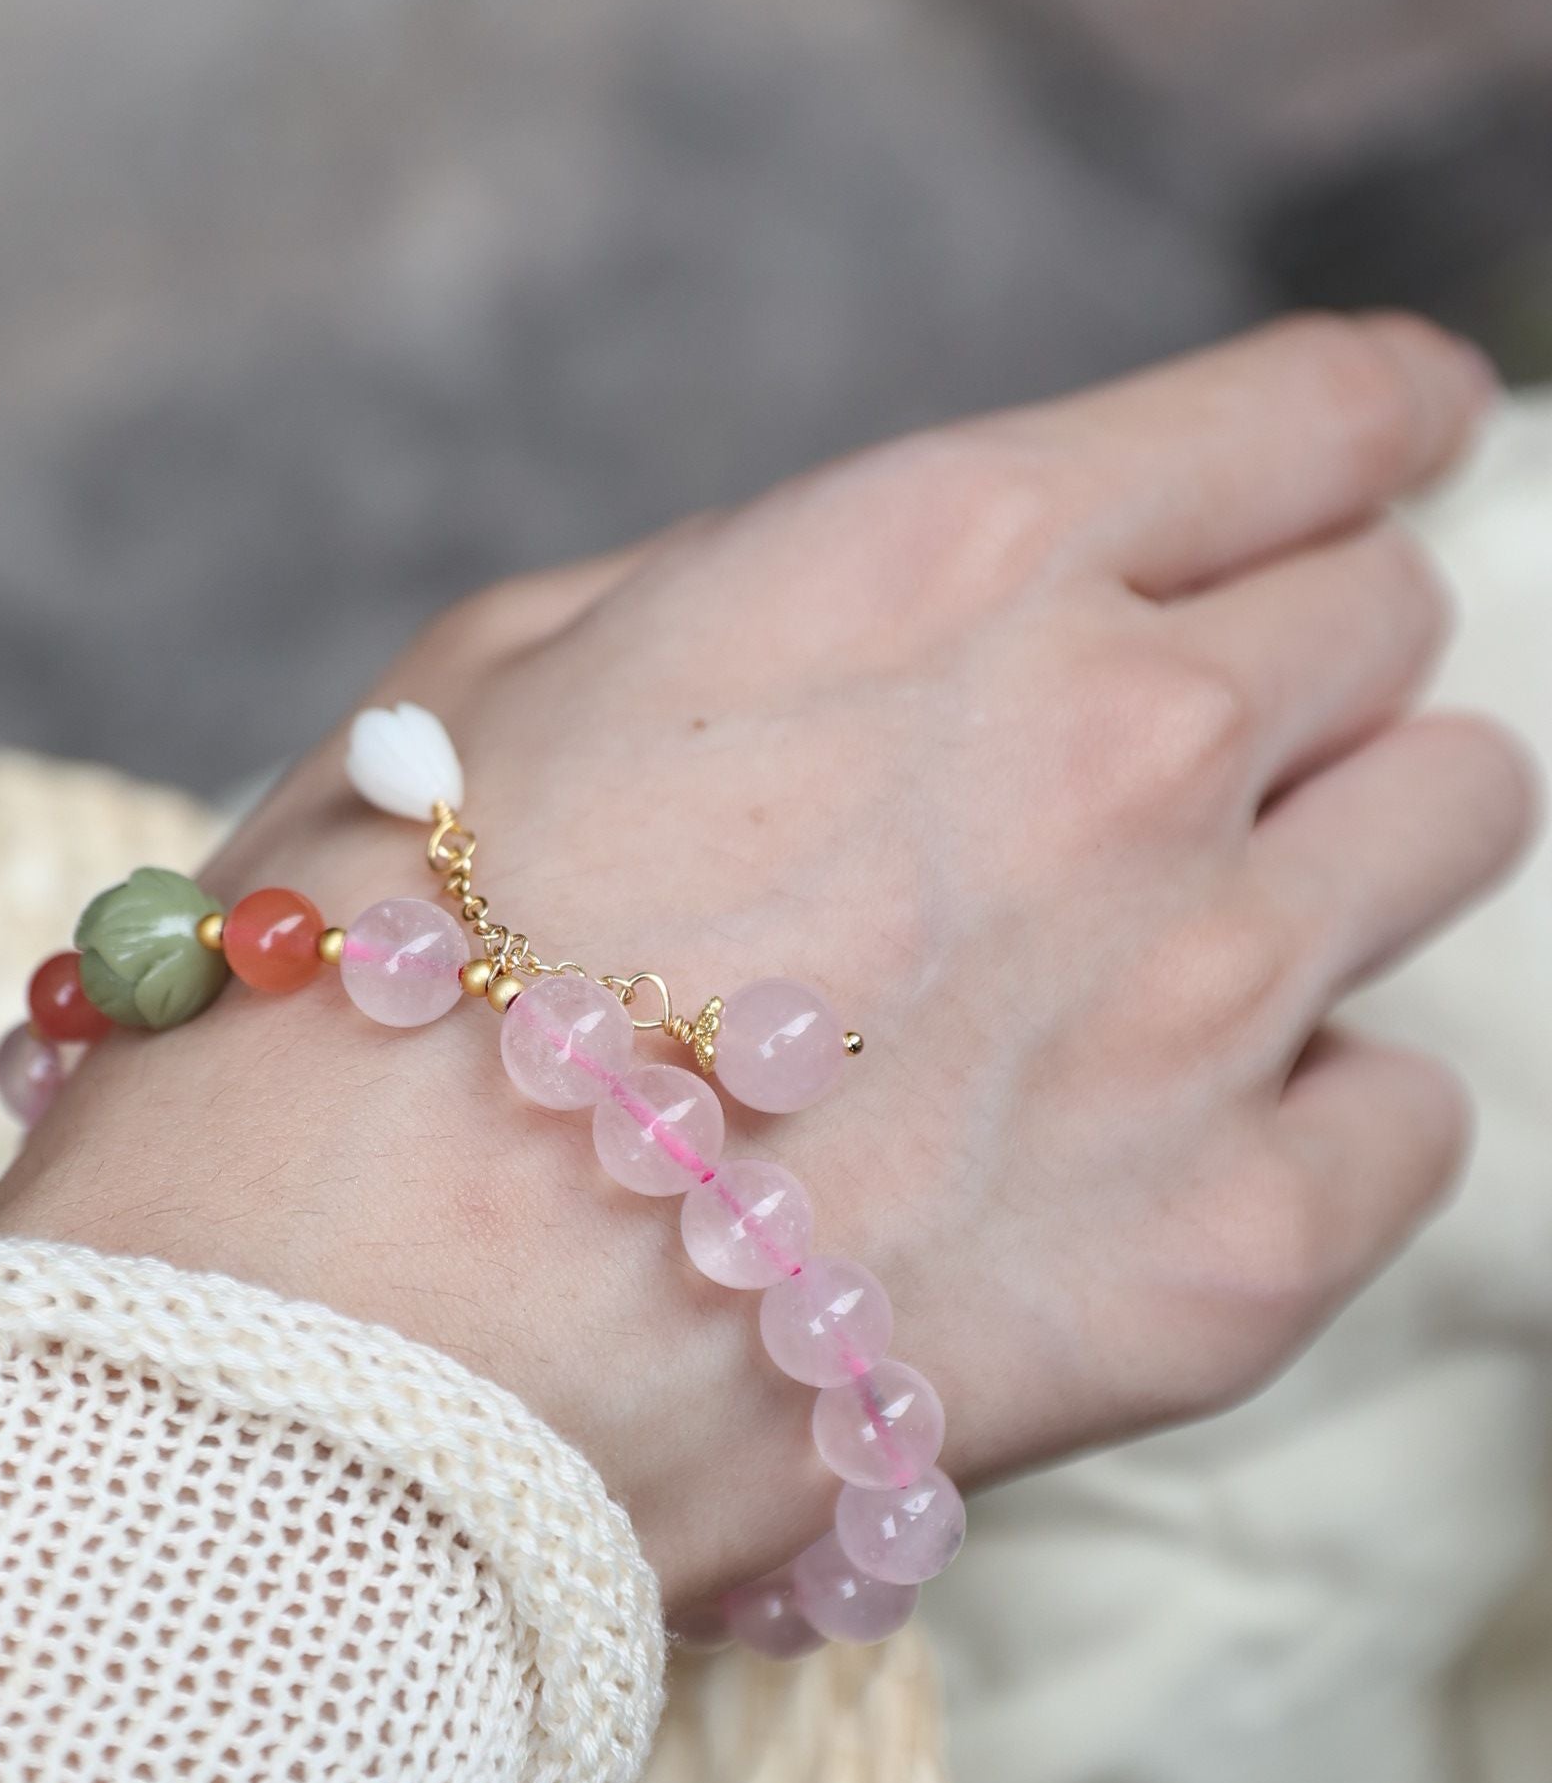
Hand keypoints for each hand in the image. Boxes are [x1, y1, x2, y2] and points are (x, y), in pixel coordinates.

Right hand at [0, 318, 1537, 1614]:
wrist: (342, 1366)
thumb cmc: (358, 1006)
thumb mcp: (503, 678)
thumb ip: (766, 600)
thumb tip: (909, 627)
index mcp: (947, 560)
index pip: (1313, 416)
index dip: (1357, 425)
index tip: (1379, 445)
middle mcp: (1125, 744)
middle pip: (1386, 621)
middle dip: (1288, 661)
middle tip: (1157, 757)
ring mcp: (1207, 1004)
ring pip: (1455, 822)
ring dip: (1337, 849)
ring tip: (1170, 942)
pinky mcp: (1237, 1255)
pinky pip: (1415, 1116)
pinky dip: (1317, 1111)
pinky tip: (1151, 1142)